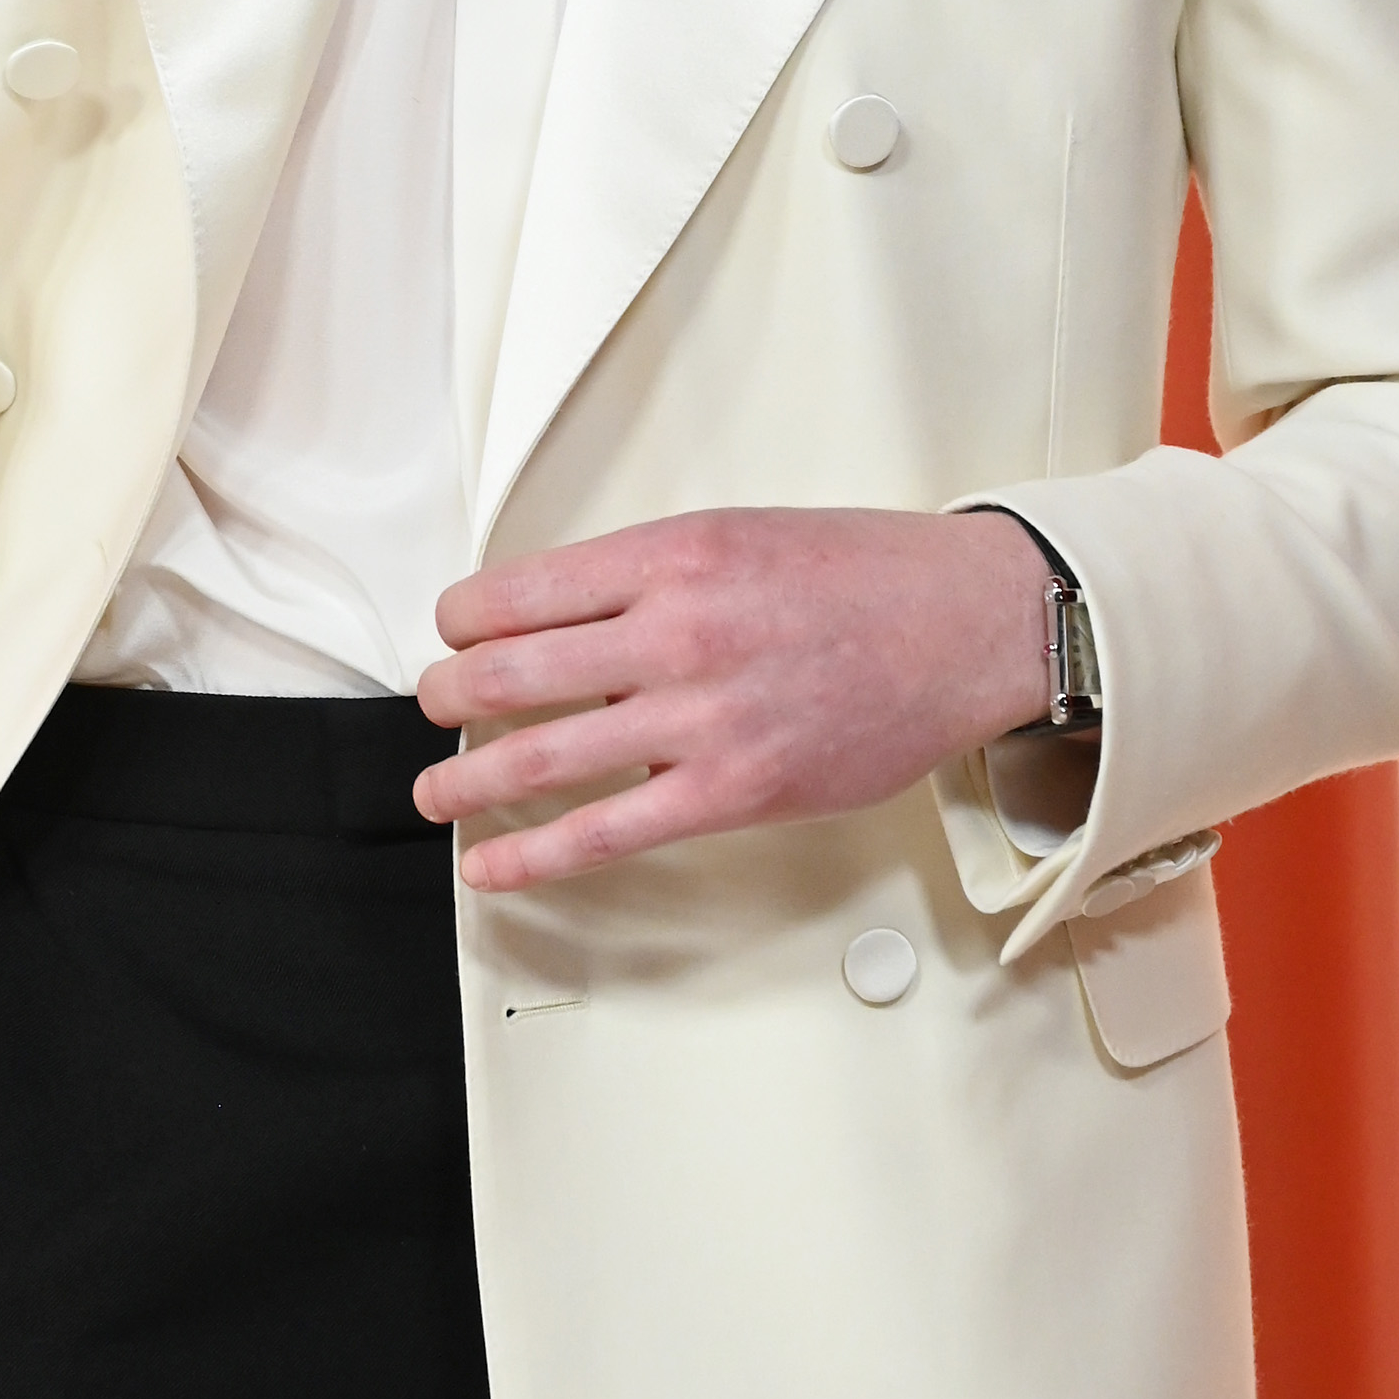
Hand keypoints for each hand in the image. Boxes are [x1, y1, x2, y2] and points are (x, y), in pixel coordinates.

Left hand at [412, 509, 1049, 890]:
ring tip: (436, 789)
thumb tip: (568, 632)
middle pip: (510, 670)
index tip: (452, 630)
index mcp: (671, 554)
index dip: (463, 618)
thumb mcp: (737, 535)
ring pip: (542, 755)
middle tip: (434, 703)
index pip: (519, 590)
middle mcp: (675, 630)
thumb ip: (649, 579)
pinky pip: (605, 831)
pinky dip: (532, 853)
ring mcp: (703, 717)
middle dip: (449, 693)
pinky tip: (489, 863)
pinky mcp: (734, 791)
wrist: (964, 624)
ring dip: (468, 777)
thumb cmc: (862, 575)